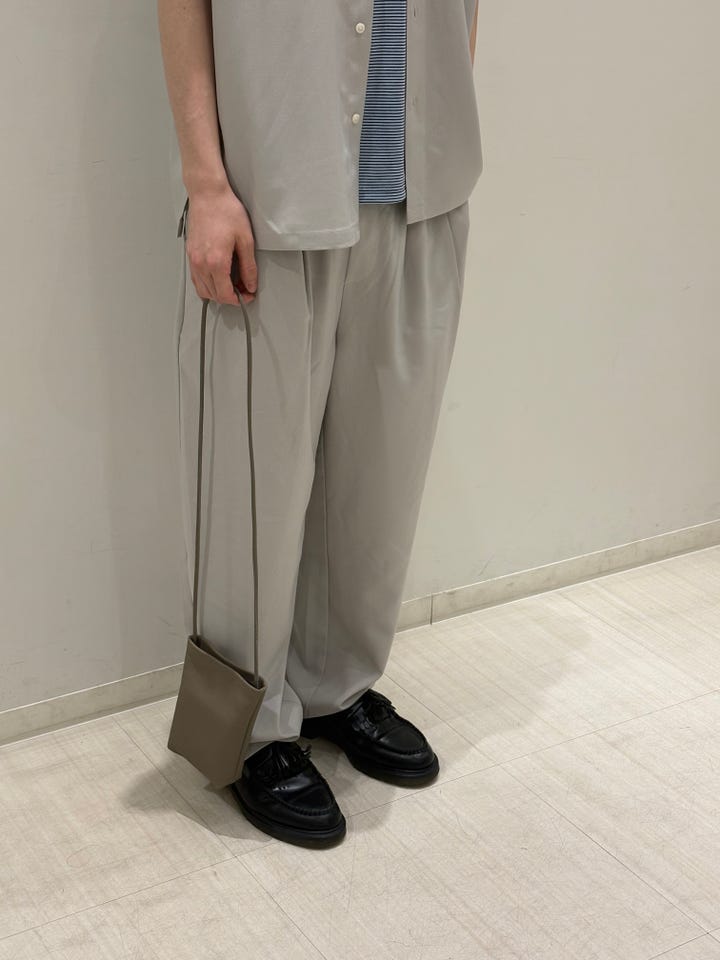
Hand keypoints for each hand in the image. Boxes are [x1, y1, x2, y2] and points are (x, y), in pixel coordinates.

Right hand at [184, 185, 256, 305]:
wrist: (207, 194)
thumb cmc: (225, 210)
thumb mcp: (245, 239)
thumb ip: (249, 267)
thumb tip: (250, 284)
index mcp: (216, 262)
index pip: (225, 294)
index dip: (239, 300)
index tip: (247, 296)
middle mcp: (201, 264)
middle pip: (214, 295)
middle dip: (230, 298)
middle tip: (243, 290)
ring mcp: (193, 260)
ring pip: (203, 290)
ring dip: (217, 293)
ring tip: (232, 285)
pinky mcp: (190, 255)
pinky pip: (196, 279)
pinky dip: (207, 285)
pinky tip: (218, 280)